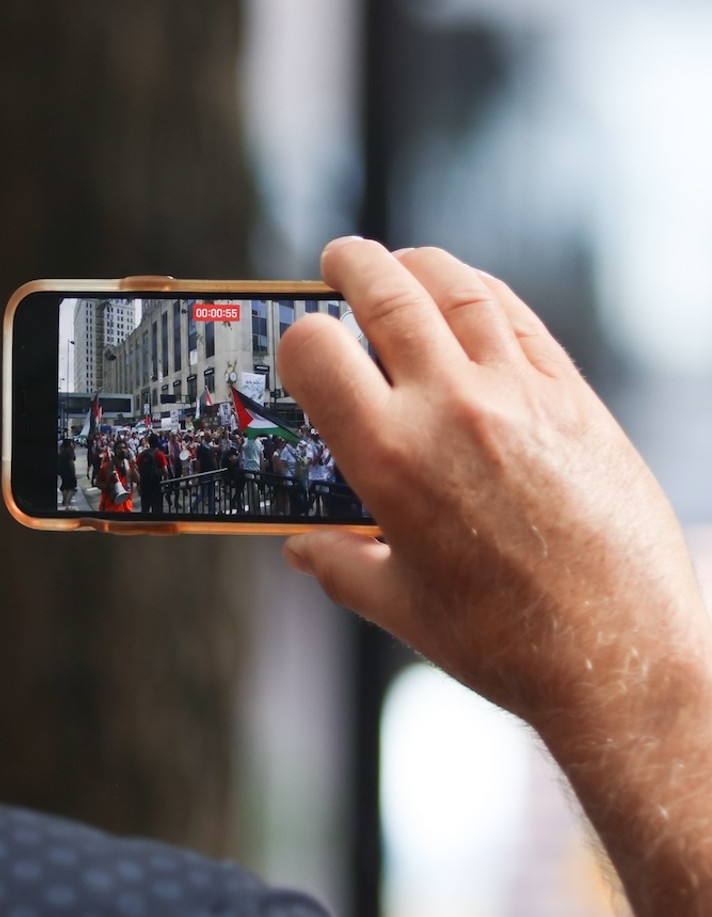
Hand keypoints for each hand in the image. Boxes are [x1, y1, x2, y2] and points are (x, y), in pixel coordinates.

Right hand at [277, 239, 711, 738]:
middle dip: (352, 266)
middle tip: (339, 260)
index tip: (298, 341)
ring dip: (418, 265)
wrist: (620, 657)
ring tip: (401, 264)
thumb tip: (305, 548)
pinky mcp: (575, 399)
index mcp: (390, 461)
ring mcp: (519, 396)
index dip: (296, 337)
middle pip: (386, 295)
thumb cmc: (507, 644)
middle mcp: (451, 411)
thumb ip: (341, 566)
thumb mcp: (401, 607)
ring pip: (458, 291)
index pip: (316, 351)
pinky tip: (470, 296)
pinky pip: (519, 320)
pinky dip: (482, 295)